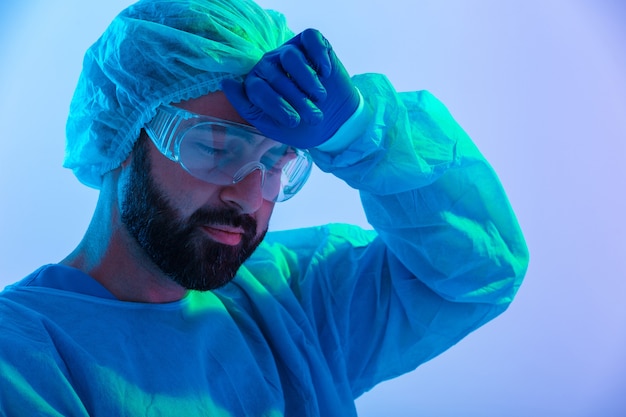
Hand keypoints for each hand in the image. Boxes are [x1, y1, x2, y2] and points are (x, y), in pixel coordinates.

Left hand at [223, 29, 359, 147]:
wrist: (333, 123)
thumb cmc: (299, 126)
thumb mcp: (270, 125)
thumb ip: (246, 106)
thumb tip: (227, 83)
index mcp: (257, 83)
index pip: (256, 88)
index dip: (276, 105)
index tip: (294, 122)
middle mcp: (270, 64)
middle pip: (274, 74)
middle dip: (296, 99)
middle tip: (312, 116)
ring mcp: (291, 52)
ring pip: (290, 55)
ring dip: (307, 80)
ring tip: (319, 97)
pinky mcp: (313, 45)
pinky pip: (311, 38)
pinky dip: (319, 56)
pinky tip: (326, 74)